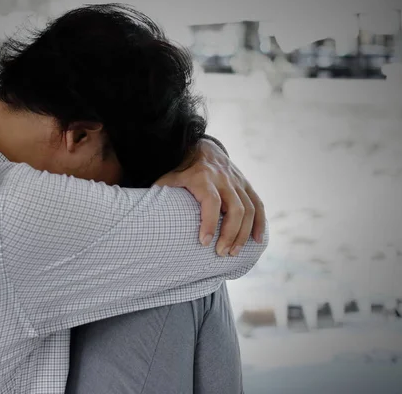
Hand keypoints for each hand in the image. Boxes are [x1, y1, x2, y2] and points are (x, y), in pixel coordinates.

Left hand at [154, 139, 265, 255]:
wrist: (202, 148)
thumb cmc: (182, 169)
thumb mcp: (169, 177)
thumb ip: (160, 194)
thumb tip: (141, 215)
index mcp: (203, 177)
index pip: (211, 202)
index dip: (209, 223)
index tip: (204, 242)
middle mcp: (224, 179)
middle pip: (235, 209)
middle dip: (230, 234)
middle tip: (221, 253)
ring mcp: (238, 181)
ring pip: (249, 209)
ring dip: (244, 233)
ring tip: (233, 252)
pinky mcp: (246, 185)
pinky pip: (258, 204)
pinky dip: (260, 223)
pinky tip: (257, 240)